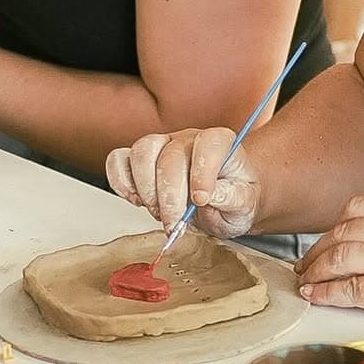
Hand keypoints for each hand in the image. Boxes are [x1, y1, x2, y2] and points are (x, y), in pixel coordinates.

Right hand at [106, 127, 260, 237]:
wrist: (222, 201)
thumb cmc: (234, 199)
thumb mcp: (245, 204)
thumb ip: (233, 197)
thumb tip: (211, 195)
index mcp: (220, 143)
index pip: (210, 142)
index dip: (202, 171)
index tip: (201, 200)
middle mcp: (188, 139)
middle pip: (169, 155)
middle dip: (169, 196)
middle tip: (174, 224)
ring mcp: (161, 146)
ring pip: (142, 152)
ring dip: (146, 189)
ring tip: (158, 213)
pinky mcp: (140, 160)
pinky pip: (118, 160)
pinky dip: (121, 183)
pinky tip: (137, 201)